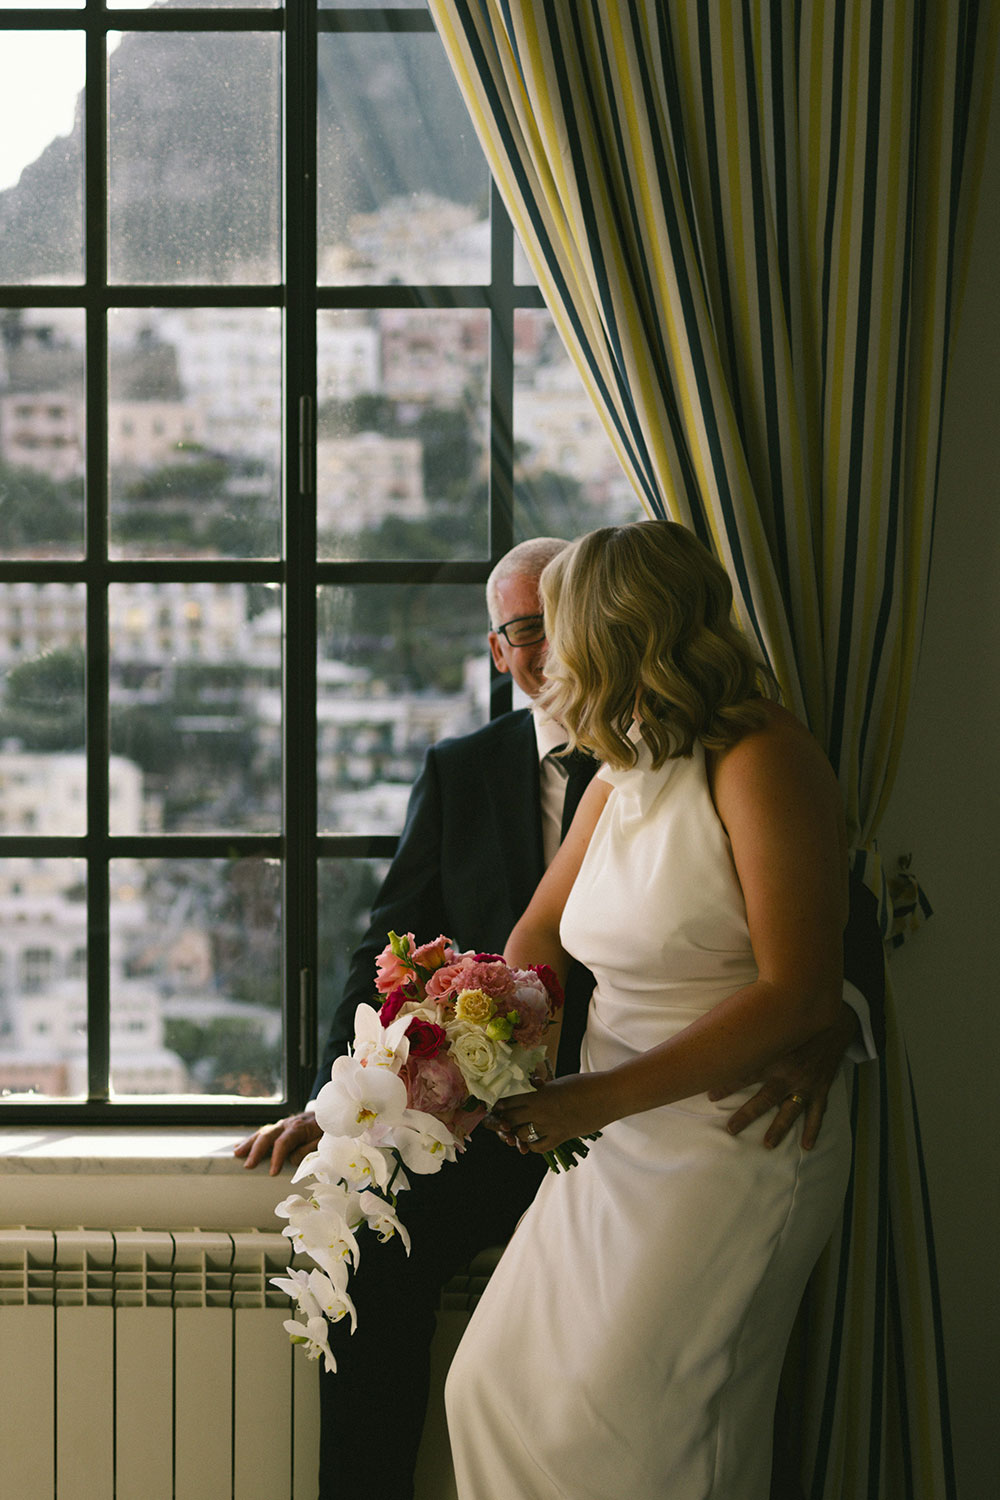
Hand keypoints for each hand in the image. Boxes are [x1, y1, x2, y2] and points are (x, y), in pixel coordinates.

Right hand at [233, 1112, 321, 1174]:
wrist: (331, 1111)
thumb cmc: (328, 1129)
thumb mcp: (324, 1140)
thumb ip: (309, 1149)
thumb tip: (292, 1159)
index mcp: (299, 1128)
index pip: (283, 1143)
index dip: (276, 1158)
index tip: (272, 1173)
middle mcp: (287, 1124)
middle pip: (268, 1135)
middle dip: (257, 1151)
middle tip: (248, 1165)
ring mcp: (282, 1124)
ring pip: (262, 1132)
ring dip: (249, 1143)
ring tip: (236, 1153)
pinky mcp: (280, 1127)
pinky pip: (263, 1132)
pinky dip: (251, 1140)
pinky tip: (239, 1146)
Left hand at [486, 1073, 607, 1154]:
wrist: (605, 1097)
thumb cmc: (584, 1084)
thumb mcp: (559, 1082)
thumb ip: (543, 1088)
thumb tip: (533, 1086)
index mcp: (538, 1095)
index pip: (509, 1102)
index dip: (500, 1104)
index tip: (497, 1105)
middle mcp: (540, 1112)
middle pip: (511, 1119)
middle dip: (505, 1119)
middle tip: (503, 1118)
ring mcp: (550, 1127)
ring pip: (522, 1135)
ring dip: (517, 1132)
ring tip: (517, 1129)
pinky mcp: (561, 1137)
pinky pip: (540, 1147)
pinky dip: (533, 1145)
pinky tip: (532, 1140)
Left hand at [709, 1004, 858, 1148]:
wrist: (835, 1021)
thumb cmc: (799, 1020)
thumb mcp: (776, 1022)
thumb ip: (754, 1029)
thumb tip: (726, 1025)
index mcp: (776, 1055)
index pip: (746, 1073)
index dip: (727, 1084)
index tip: (709, 1095)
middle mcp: (790, 1073)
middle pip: (765, 1098)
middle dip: (747, 1115)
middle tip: (731, 1129)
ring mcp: (807, 1083)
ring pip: (790, 1110)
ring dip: (779, 1128)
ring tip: (767, 1144)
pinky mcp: (822, 1088)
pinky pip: (817, 1112)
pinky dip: (812, 1129)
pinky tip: (806, 1145)